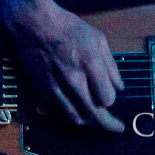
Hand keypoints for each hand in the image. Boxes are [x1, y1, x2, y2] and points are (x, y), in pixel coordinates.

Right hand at [3, 0, 124, 130]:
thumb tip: (120, 88)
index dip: (111, 99)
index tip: (111, 96)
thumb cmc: (68, 28)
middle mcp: (73, 80)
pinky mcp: (42, 91)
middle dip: (107, 124)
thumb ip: (110, 66)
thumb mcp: (98, 39)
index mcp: (89, 64)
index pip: (107, 98)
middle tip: (116, 128)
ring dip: (89, 123)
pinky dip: (71, 116)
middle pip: (93, 114)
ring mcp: (56, 88)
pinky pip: (60, 113)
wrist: (35, 25)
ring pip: (75, 118)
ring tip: (98, 122)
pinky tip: (79, 112)